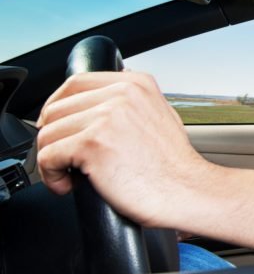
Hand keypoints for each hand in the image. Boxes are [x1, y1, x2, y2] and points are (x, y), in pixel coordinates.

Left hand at [36, 70, 206, 226]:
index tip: (55, 127)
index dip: (56, 107)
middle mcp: (121, 94)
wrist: (186, 190)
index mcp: (135, 83)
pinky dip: (51, 176)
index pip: (75, 82)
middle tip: (65, 160)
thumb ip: (133, 101)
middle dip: (52, 138)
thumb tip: (103, 99)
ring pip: (47, 134)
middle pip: (56, 109)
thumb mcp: (160, 114)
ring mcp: (107, 116)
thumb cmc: (173, 164)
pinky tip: (68, 185)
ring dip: (50, 160)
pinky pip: (47, 157)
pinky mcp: (93, 143)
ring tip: (68, 175)